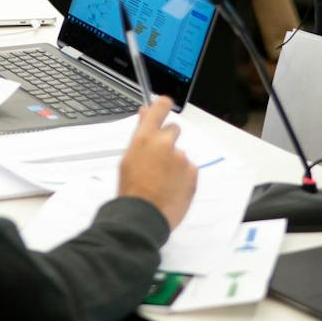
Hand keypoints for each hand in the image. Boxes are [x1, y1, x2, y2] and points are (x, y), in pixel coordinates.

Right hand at [116, 96, 196, 230]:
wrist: (144, 215)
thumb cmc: (131, 188)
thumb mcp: (129, 157)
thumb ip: (140, 133)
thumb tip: (145, 112)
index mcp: (146, 137)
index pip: (160, 108)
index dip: (163, 105)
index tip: (165, 105)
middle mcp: (166, 143)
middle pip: (173, 129)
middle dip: (168, 140)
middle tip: (158, 159)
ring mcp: (181, 158)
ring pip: (180, 153)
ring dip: (174, 162)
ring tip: (162, 181)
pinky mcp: (192, 173)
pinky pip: (188, 169)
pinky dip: (182, 176)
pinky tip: (171, 187)